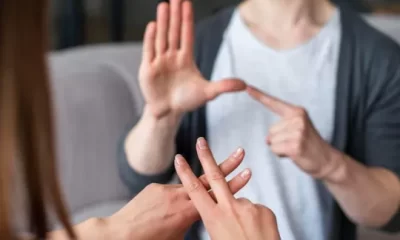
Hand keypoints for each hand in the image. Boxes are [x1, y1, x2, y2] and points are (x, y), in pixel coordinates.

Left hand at [107, 146, 250, 239]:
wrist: (121, 234)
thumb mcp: (177, 237)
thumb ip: (190, 222)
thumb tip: (201, 215)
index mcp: (188, 212)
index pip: (216, 196)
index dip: (234, 184)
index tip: (247, 174)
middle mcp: (179, 197)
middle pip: (208, 179)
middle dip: (226, 165)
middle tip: (240, 152)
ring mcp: (166, 190)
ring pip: (189, 183)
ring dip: (199, 181)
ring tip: (202, 181)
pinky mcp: (155, 187)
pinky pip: (171, 190)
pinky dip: (174, 196)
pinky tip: (165, 208)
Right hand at [139, 0, 245, 118]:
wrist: (168, 112)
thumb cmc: (186, 100)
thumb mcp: (208, 93)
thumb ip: (224, 86)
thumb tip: (244, 84)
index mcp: (186, 58)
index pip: (187, 34)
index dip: (187, 19)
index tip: (187, 3)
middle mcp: (172, 56)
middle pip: (174, 32)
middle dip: (175, 15)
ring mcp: (160, 61)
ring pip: (162, 38)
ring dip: (163, 22)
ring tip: (164, 5)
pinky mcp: (148, 69)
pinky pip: (149, 51)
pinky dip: (150, 39)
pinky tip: (153, 25)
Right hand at [175, 138, 279, 239]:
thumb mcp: (218, 238)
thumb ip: (217, 220)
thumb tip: (219, 212)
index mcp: (213, 218)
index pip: (195, 191)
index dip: (185, 173)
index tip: (178, 158)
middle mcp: (230, 209)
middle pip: (215, 176)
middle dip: (206, 156)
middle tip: (201, 140)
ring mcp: (249, 208)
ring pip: (239, 201)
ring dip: (239, 214)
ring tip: (244, 233)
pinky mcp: (264, 209)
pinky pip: (255, 209)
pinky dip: (253, 219)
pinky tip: (257, 233)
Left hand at [247, 86, 337, 178]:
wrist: (327, 160)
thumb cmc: (309, 144)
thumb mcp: (298, 128)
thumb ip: (281, 127)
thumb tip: (267, 139)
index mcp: (297, 111)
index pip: (274, 103)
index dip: (259, 96)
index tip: (247, 87)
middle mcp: (297, 119)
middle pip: (270, 130)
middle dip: (279, 140)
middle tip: (296, 142)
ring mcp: (297, 132)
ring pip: (271, 140)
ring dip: (280, 148)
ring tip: (296, 148)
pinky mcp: (294, 145)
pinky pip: (274, 149)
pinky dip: (280, 154)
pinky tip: (294, 154)